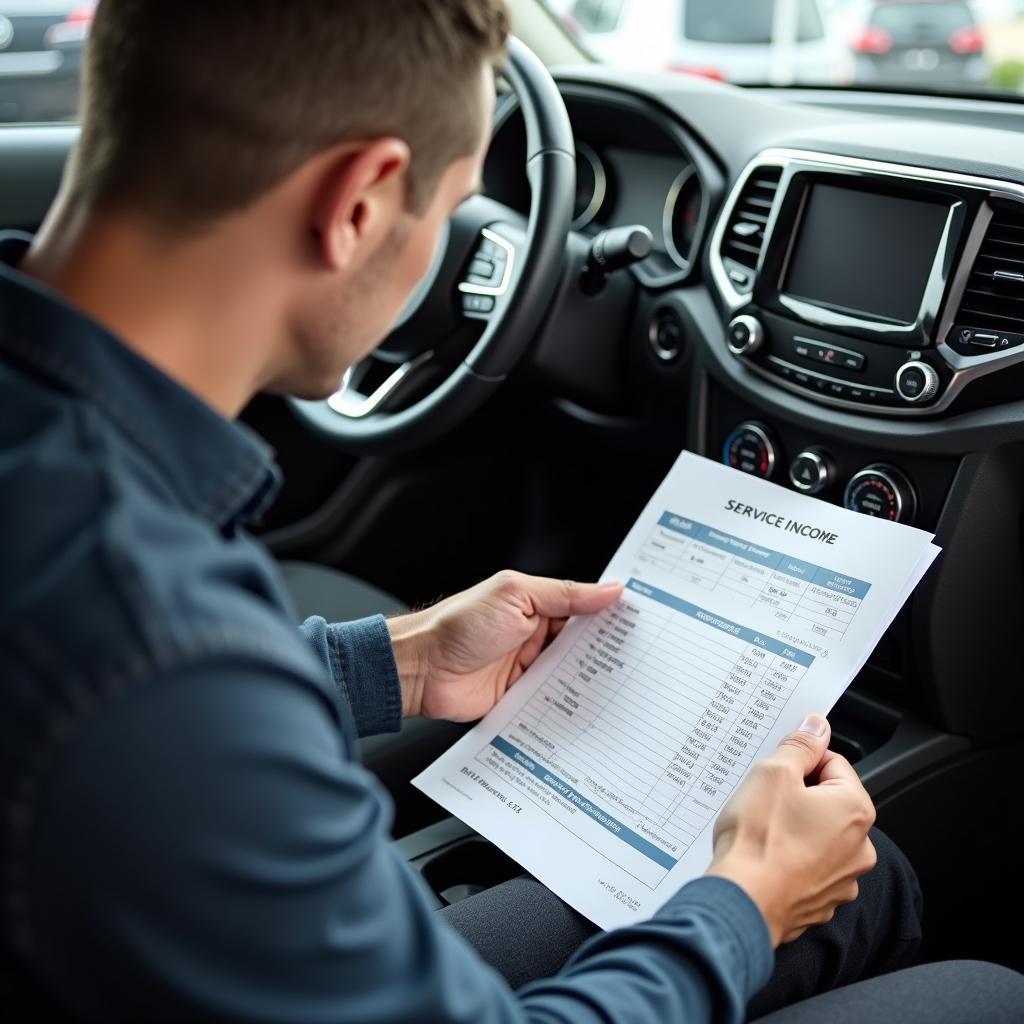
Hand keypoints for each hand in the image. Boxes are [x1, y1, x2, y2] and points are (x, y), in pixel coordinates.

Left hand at [386, 570, 623, 720]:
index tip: (645, 624)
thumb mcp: (516, 596)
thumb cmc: (459, 624)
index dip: (612, 617)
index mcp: (537, 605)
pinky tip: (590, 715)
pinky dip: (568, 708)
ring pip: (571, 677)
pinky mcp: (519, 699)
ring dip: (591, 683)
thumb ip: (565, 595)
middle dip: (609, 655)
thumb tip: (610, 588)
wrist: (420, 669)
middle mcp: (535, 636)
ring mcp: (528, 669)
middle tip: (645, 663)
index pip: (585, 610)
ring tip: (626, 693)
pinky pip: (551, 703)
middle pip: (582, 647)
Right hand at [706, 714, 876, 947]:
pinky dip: (790, 858)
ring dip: (795, 827)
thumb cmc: (759, 840)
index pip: (832, 763)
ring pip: (817, 835)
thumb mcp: (773, 773)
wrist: (743, 902)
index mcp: (855, 810)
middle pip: (827, 800)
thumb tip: (817, 726)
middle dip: (797, 795)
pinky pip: (807, 866)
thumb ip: (800, 746)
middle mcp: (859, 847)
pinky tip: (765, 855)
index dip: (799, 761)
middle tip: (765, 799)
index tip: (777, 770)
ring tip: (762, 830)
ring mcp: (842, 879)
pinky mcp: (820, 900)